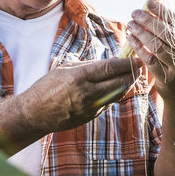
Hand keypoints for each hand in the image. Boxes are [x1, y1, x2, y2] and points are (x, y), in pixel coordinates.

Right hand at [19, 57, 138, 133]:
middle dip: (132, 74)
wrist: (35, 113)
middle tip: (139, 67)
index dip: (127, 63)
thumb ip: (89, 66)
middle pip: (120, 82)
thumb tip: (110, 62)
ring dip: (127, 84)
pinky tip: (117, 86)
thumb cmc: (47, 86)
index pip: (110, 68)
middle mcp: (87, 93)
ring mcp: (90, 107)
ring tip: (131, 76)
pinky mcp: (91, 116)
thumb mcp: (65, 69)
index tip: (137, 59)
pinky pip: (109, 102)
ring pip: (118, 94)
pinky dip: (115, 93)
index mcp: (79, 77)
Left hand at [125, 0, 174, 108]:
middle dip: (149, 21)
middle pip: (167, 33)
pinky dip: (139, 48)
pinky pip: (149, 59)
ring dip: (141, 33)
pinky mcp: (167, 78)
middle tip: (135, 13)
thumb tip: (157, 9)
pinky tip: (131, 39)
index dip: (163, 11)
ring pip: (157, 45)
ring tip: (131, 24)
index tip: (149, 3)